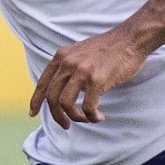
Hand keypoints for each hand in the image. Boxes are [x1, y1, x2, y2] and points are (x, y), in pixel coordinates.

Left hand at [28, 27, 149, 128]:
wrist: (131, 39)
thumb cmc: (109, 48)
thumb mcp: (80, 51)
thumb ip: (69, 66)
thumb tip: (63, 88)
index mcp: (61, 56)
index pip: (42, 83)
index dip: (35, 101)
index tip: (33, 114)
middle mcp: (68, 63)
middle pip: (52, 97)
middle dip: (57, 116)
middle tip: (66, 125)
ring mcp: (82, 71)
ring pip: (66, 104)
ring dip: (75, 118)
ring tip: (86, 119)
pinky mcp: (97, 80)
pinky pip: (87, 107)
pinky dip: (91, 116)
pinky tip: (98, 117)